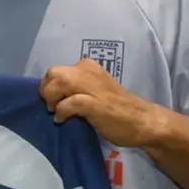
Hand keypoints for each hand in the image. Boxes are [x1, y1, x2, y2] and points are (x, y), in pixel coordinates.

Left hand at [39, 58, 166, 147]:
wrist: (141, 121)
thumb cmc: (116, 109)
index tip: (53, 100)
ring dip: (53, 98)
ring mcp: (92, 86)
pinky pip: (69, 102)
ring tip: (56, 112)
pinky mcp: (95, 103)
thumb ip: (76, 88)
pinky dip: (62, 111)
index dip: (49, 86)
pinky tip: (63, 120)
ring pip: (60, 81)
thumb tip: (52, 96)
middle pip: (53, 73)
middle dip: (47, 90)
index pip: (56, 71)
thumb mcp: (94, 90)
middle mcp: (88, 71)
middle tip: (51, 106)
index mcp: (88, 67)